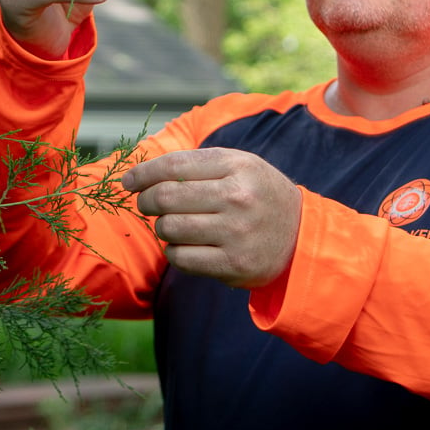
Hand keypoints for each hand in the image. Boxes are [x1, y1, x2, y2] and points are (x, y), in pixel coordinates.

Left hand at [121, 148, 301, 288]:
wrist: (302, 237)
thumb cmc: (258, 195)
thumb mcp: (240, 166)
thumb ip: (196, 165)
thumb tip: (140, 176)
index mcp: (237, 166)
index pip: (174, 165)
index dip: (143, 173)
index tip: (128, 181)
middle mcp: (237, 197)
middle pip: (166, 196)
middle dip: (147, 201)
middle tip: (147, 204)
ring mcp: (236, 232)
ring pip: (168, 228)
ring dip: (162, 228)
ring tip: (174, 226)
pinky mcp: (233, 264)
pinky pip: (180, 257)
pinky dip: (174, 251)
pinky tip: (185, 246)